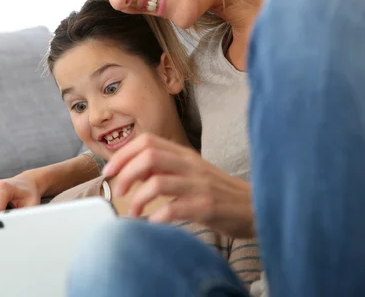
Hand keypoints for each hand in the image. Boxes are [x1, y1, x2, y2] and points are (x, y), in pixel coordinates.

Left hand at [103, 134, 254, 237]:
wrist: (256, 207)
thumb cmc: (218, 192)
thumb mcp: (191, 172)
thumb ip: (165, 168)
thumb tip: (133, 171)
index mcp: (184, 155)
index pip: (147, 142)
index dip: (123, 154)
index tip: (109, 171)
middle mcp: (190, 165)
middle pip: (149, 156)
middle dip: (126, 173)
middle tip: (117, 191)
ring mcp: (199, 185)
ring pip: (158, 182)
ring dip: (138, 198)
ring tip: (133, 211)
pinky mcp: (207, 207)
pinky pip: (175, 208)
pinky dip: (158, 217)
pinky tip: (153, 223)